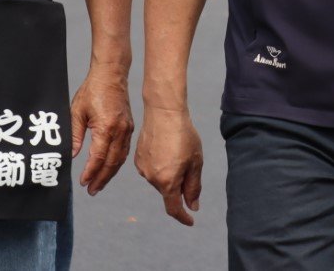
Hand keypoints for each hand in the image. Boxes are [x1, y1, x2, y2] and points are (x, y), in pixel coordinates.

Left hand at [70, 70, 132, 195]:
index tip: (83, 182)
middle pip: (112, 162)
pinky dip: (117, 162)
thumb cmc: (92, 90)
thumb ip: (74, 135)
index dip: (90, 172)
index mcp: (107, 127)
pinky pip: (124, 150)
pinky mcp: (129, 126)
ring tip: (99, 185)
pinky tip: (109, 168)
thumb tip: (71, 156)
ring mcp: (127, 129)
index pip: (98, 157)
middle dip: (101, 178)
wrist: (111, 74)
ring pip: (120, 158)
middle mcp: (120, 130)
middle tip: (91, 191)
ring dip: (110, 173)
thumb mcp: (76, 112)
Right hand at [135, 105, 203, 225]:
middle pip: (168, 191)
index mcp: (167, 182)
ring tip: (177, 150)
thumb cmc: (184, 136)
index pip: (174, 209)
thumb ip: (193, 187)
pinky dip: (161, 165)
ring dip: (169, 174)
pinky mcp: (137, 159)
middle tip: (189, 164)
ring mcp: (142, 169)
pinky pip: (151, 169)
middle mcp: (151, 179)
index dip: (183, 217)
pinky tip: (166, 148)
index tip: (190, 220)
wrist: (163, 113)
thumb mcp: (195, 162)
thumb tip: (192, 206)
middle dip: (180, 185)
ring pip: (159, 180)